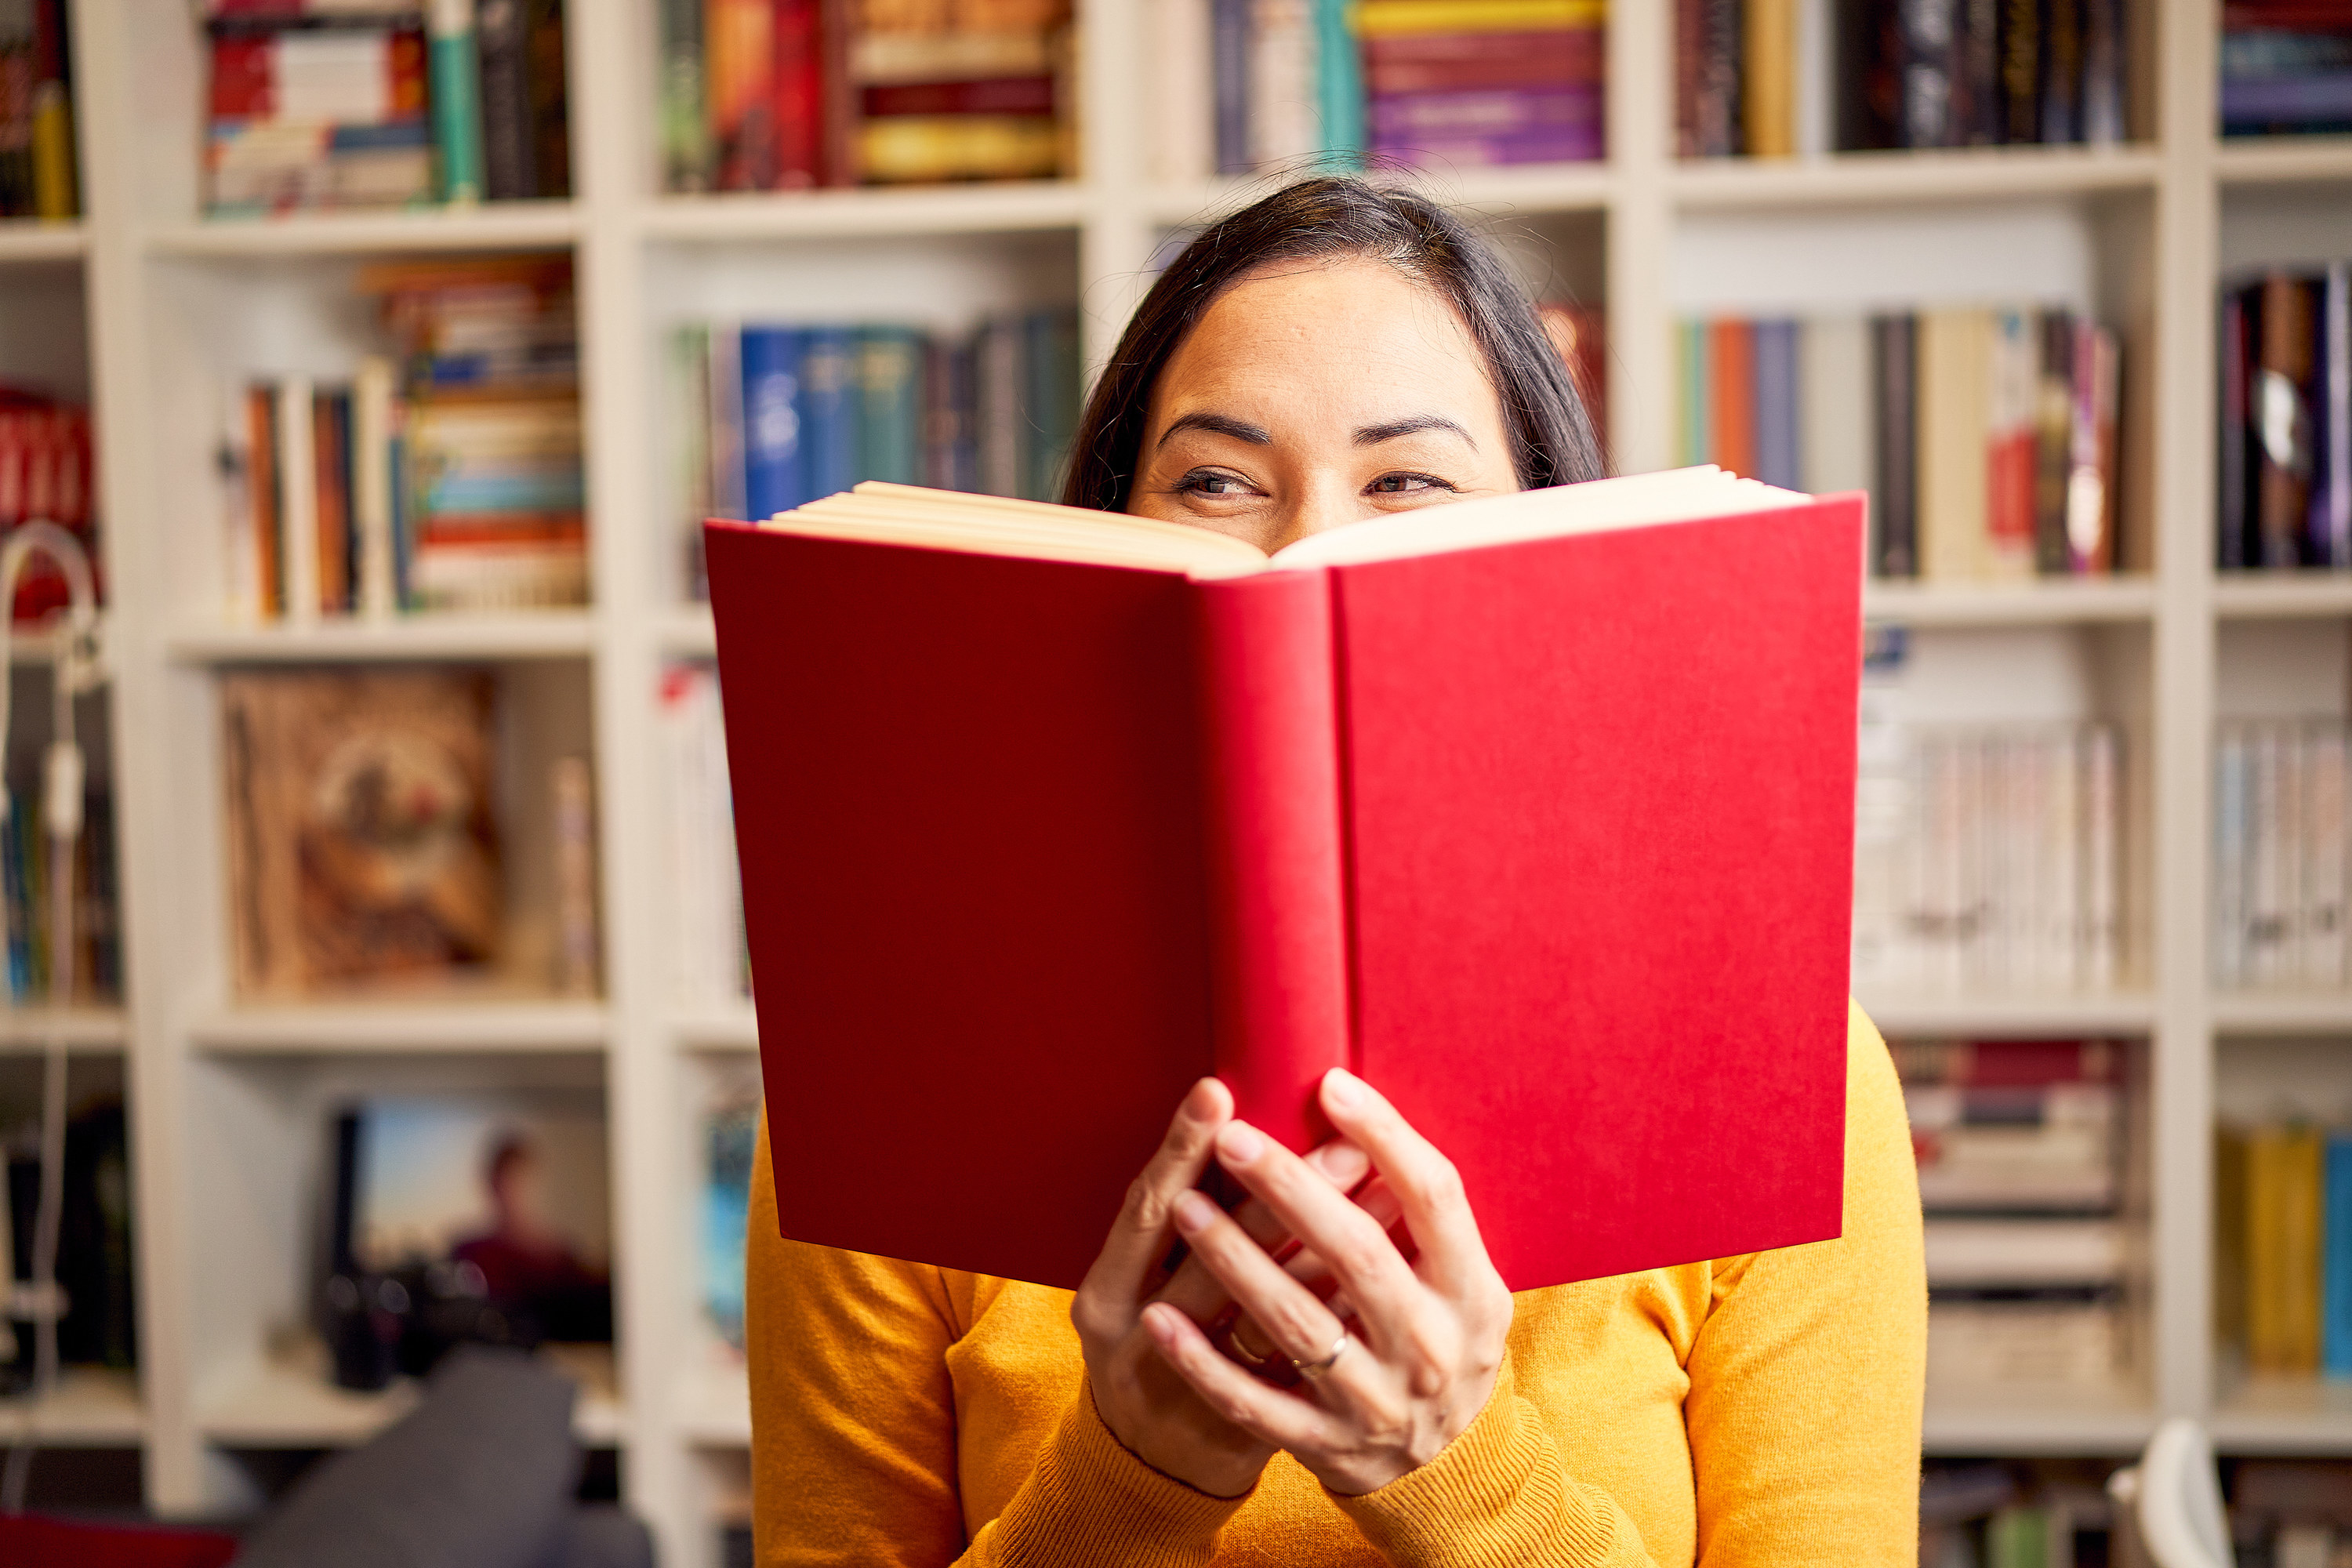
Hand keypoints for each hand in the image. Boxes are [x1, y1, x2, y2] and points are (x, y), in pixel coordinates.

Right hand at [1070, 1077, 1372, 1497]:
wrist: (1151, 1472)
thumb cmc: (1149, 1345)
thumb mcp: (1133, 1286)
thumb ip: (1173, 1219)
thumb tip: (1239, 1126)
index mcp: (1102, 1298)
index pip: (1143, 1211)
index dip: (1179, 1150)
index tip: (1220, 1092)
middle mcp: (1137, 1347)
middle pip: (1214, 1262)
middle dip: (1282, 1194)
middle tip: (1340, 1138)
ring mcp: (1190, 1397)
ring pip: (1268, 1316)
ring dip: (1329, 1245)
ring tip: (1378, 1185)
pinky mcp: (1241, 1435)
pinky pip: (1300, 1368)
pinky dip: (1341, 1311)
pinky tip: (1380, 1265)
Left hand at [1139, 1068, 1512, 1495]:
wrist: (1446, 1473)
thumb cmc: (1441, 1344)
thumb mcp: (1461, 1285)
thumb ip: (1423, 1219)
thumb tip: (1361, 1119)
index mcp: (1471, 1292)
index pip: (1434, 1196)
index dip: (1386, 1136)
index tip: (1331, 1085)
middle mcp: (1430, 1347)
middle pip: (1356, 1253)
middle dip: (1289, 1189)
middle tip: (1232, 1138)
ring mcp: (1377, 1403)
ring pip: (1298, 1323)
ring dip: (1235, 1259)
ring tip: (1184, 1204)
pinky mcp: (1327, 1446)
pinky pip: (1254, 1402)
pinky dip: (1204, 1362)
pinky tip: (1160, 1317)